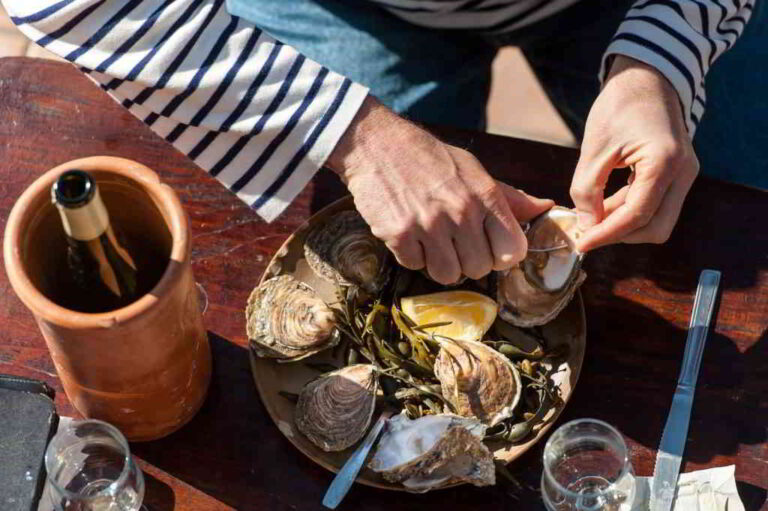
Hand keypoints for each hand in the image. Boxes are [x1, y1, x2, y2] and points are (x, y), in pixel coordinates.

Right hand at [326, 96, 552, 284]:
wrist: (377, 144)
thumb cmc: (430, 158)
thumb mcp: (473, 170)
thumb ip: (507, 197)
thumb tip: (545, 207)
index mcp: (484, 196)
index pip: (512, 251)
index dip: (501, 255)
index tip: (488, 247)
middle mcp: (460, 212)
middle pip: (479, 269)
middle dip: (467, 260)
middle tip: (452, 241)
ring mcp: (429, 225)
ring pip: (448, 275)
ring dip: (439, 263)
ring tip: (430, 239)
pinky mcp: (399, 234)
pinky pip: (415, 265)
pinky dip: (411, 255)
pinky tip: (408, 232)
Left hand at [570, 55, 698, 251]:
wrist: (646, 77)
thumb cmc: (619, 105)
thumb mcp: (594, 148)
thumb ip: (587, 190)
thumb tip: (586, 226)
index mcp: (664, 162)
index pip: (637, 215)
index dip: (607, 234)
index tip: (581, 243)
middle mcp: (684, 172)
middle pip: (656, 228)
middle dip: (620, 236)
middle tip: (586, 234)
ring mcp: (684, 174)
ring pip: (657, 220)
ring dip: (623, 225)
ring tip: (589, 217)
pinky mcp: (676, 175)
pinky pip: (655, 205)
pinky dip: (629, 211)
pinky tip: (602, 206)